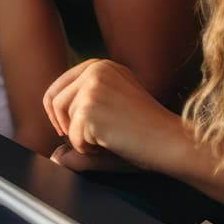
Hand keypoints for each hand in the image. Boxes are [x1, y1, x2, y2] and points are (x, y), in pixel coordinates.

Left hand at [43, 59, 186, 172]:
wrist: (169, 140)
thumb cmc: (146, 132)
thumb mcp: (112, 118)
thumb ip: (83, 127)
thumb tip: (55, 156)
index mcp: (101, 66)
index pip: (60, 85)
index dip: (57, 111)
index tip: (66, 129)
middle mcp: (95, 69)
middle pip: (54, 100)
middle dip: (64, 125)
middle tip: (85, 142)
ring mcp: (92, 86)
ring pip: (63, 118)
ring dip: (79, 139)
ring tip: (107, 141)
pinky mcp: (90, 106)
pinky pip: (73, 137)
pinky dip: (88, 149)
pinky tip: (111, 145)